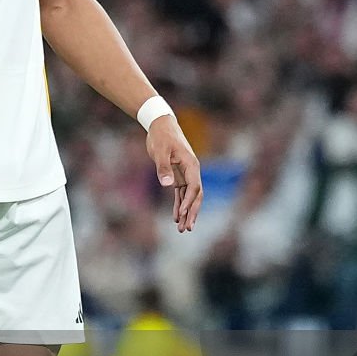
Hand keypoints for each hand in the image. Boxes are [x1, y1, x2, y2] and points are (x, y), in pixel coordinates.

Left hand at [147, 115, 202, 232]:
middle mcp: (192, 171)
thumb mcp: (160, 151)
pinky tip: (176, 217)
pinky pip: (181, 194)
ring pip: (189, 197)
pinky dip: (179, 205)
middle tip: (187, 228)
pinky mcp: (177, 176)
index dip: (189, 202)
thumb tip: (168, 185)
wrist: (161, 126)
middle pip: (196, 196)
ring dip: (186, 213)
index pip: (194, 187)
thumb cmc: (162, 136)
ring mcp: (186, 174)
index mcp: (191, 165)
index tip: (182, 214)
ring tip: (182, 229)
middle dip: (192, 213)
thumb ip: (163, 168)